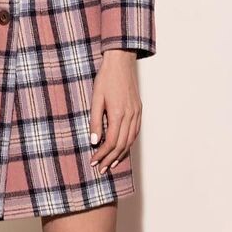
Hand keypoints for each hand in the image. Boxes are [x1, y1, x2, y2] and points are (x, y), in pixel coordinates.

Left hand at [88, 50, 140, 173]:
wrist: (121, 63)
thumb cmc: (106, 79)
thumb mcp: (96, 99)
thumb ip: (95, 121)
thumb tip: (93, 141)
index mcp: (118, 114)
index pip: (110, 142)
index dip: (102, 154)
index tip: (93, 161)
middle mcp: (130, 116)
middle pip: (121, 145)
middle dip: (110, 159)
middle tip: (101, 169)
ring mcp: (136, 113)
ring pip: (130, 141)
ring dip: (121, 155)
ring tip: (111, 164)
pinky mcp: (138, 110)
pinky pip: (135, 132)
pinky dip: (128, 144)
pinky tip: (122, 150)